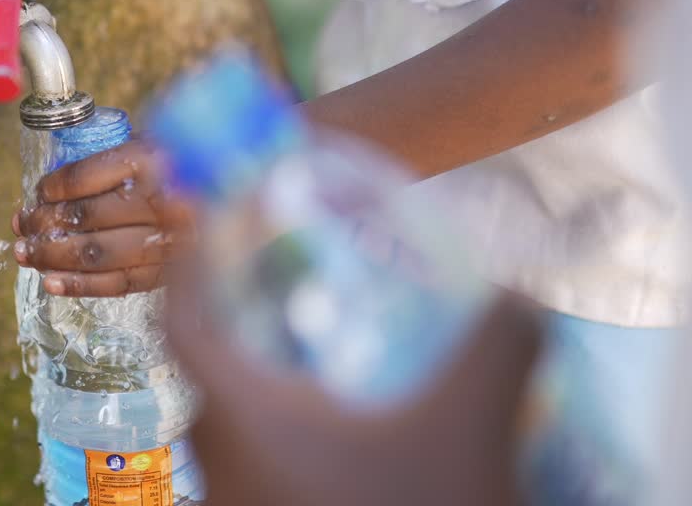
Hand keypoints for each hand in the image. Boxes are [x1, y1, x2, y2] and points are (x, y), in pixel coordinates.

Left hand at [11, 139, 186, 297]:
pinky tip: (50, 282)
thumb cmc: (186, 165)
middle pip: (85, 217)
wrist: (236, 198)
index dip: (54, 186)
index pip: (86, 176)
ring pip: (94, 253)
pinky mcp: (166, 273)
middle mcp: (159, 202)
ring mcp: (164, 242)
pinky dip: (78, 286)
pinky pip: (115, 284)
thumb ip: (114, 156)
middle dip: (44, 222)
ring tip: (24, 252)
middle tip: (22, 223)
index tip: (40, 191)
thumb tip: (56, 184)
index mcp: (153, 161)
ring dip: (51, 255)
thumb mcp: (156, 142)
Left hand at [163, 216, 544, 505]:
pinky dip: (286, 444)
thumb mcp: (473, 427)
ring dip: (269, 389)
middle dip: (246, 325)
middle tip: (297, 294)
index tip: (217, 228)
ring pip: (236, 429)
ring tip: (333, 367)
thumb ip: (498, 345)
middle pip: (210, 372)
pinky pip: (259, 474)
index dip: (191, 265)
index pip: (182, 320)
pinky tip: (349, 446)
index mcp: (241, 415)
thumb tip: (519, 298)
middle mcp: (221, 462)